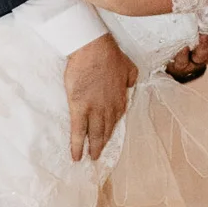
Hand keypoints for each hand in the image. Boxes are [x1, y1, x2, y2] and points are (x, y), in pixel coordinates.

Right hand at [64, 33, 136, 160]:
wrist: (94, 49)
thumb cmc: (109, 55)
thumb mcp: (129, 67)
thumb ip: (130, 79)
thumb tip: (129, 87)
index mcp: (120, 99)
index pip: (116, 118)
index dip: (112, 128)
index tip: (108, 135)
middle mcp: (109, 108)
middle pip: (106, 130)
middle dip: (103, 143)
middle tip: (99, 154)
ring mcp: (94, 110)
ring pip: (94, 133)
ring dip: (93, 147)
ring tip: (90, 157)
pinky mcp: (79, 108)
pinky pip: (78, 131)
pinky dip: (77, 145)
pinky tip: (77, 155)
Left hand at [165, 28, 207, 81]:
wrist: (175, 66)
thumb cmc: (189, 44)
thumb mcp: (200, 31)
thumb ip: (205, 18)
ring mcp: (195, 60)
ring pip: (203, 54)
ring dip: (204, 45)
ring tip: (203, 35)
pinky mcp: (181, 65)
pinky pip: (183, 61)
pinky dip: (183, 55)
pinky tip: (183, 48)